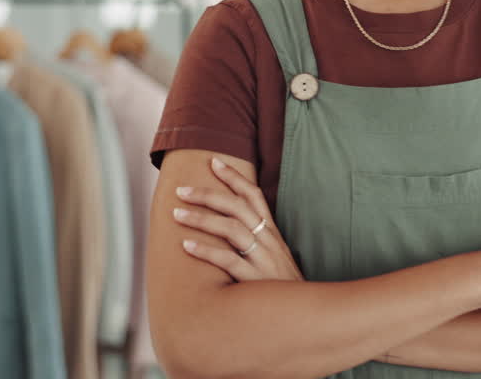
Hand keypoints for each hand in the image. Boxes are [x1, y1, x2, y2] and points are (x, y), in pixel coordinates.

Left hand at [172, 156, 304, 282]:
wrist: (304, 317)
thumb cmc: (282, 288)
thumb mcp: (275, 258)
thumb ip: (257, 242)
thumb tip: (229, 227)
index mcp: (273, 234)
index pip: (254, 196)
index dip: (234, 178)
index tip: (214, 162)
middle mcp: (269, 242)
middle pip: (238, 207)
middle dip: (208, 194)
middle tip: (181, 190)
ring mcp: (263, 260)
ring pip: (232, 229)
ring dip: (202, 218)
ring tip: (177, 214)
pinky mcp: (255, 281)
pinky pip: (229, 260)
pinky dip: (206, 252)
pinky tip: (186, 246)